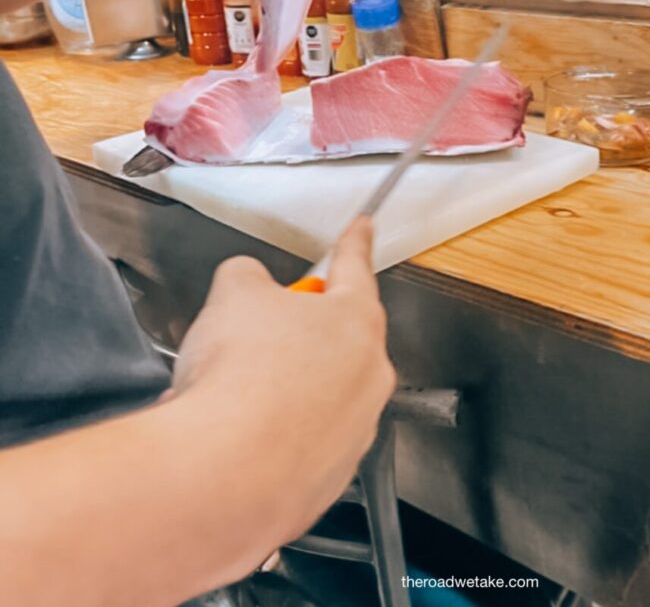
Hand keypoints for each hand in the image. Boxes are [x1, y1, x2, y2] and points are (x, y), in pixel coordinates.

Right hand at [172, 217, 394, 543]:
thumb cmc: (240, 379)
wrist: (224, 473)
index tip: (362, 228)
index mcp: (356, 320)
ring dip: (279, 390)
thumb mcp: (233, 293)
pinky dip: (271, 437)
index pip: (355, 267)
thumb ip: (248, 277)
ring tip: (231, 395)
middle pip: (335, 338)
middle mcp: (368, 376)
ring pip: (317, 395)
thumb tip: (246, 285)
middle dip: (296, 334)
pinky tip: (235, 434)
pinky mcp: (329, 478)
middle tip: (253, 336)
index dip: (353, 242)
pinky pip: (299, 444)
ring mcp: (354, 430)